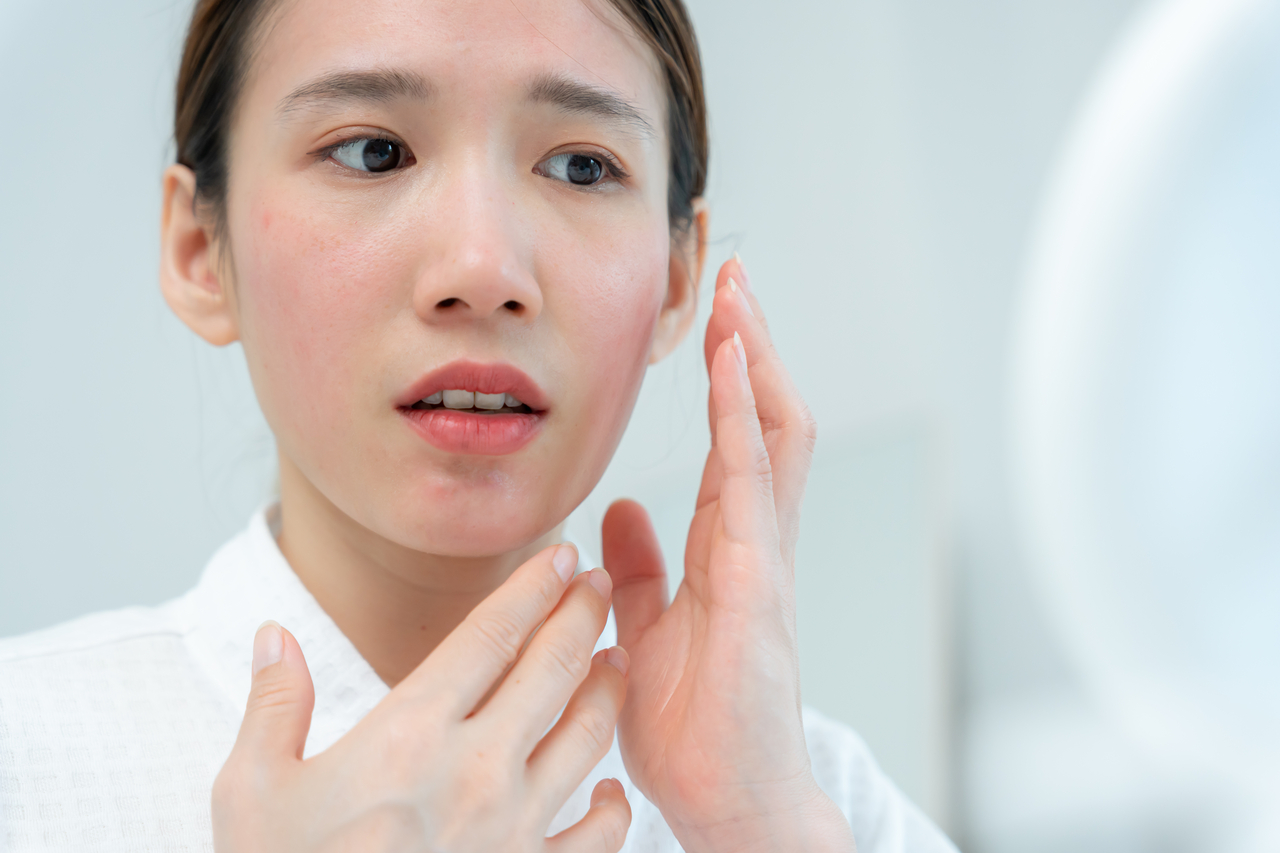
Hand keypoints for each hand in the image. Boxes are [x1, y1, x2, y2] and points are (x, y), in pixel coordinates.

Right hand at [212, 544, 630, 852]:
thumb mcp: (253, 793)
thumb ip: (272, 705)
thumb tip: (273, 637)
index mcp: (410, 732)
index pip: (490, 635)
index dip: (534, 586)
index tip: (562, 557)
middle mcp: (476, 770)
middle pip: (554, 668)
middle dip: (585, 616)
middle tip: (602, 586)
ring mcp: (513, 828)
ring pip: (587, 737)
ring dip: (608, 691)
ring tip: (617, 660)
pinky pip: (598, 836)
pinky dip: (614, 808)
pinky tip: (612, 790)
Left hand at [604, 258, 854, 852]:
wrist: (729, 802)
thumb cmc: (696, 727)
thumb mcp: (646, 630)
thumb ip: (639, 570)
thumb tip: (619, 512)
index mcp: (732, 550)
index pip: (740, 442)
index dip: (731, 379)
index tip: (714, 319)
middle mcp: (758, 544)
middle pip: (769, 423)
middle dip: (755, 349)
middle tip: (736, 280)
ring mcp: (766, 562)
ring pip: (775, 439)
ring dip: (756, 364)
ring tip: (738, 301)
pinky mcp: (760, 588)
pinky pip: (756, 486)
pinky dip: (744, 421)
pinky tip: (732, 371)